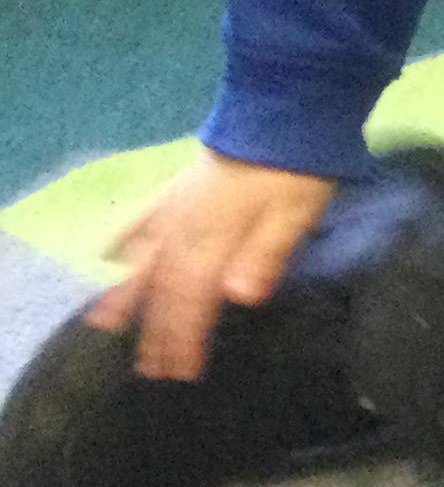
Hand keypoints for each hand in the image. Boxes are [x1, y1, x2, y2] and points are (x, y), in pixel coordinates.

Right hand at [84, 151, 339, 382]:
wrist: (280, 114)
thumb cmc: (294, 170)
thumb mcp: (293, 215)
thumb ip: (265, 256)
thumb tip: (238, 297)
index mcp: (211, 240)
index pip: (191, 301)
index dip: (183, 339)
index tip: (179, 373)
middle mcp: (181, 230)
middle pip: (162, 290)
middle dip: (156, 332)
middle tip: (148, 371)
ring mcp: (173, 209)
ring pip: (141, 261)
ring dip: (127, 297)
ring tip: (107, 326)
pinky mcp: (175, 191)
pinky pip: (136, 223)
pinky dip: (119, 244)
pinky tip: (105, 256)